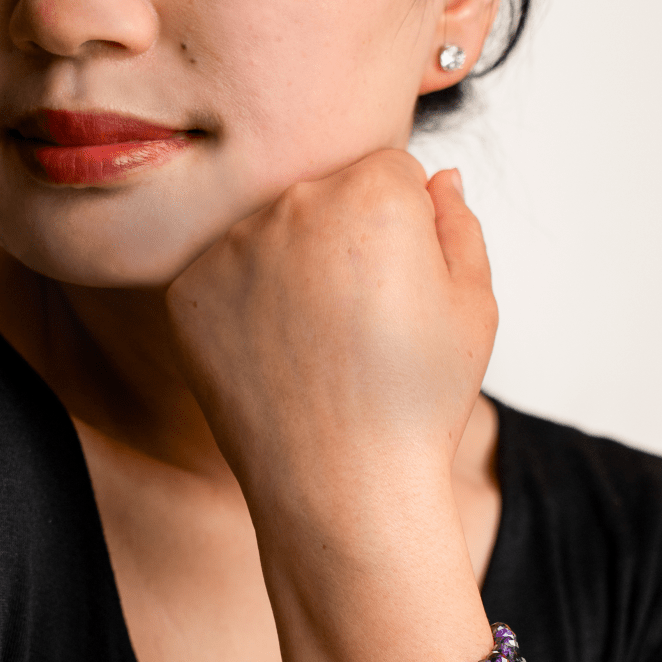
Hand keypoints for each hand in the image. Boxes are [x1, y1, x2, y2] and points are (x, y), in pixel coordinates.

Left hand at [166, 149, 496, 539]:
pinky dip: (244, 310)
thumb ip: (458, 225)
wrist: (343, 488)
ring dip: (290, 271)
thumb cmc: (416, 404)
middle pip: (324, 197)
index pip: (388, 173)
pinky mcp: (187, 293)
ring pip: (269, 236)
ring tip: (317, 350)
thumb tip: (439, 180)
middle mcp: (293, 202)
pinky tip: (275, 361)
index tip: (401, 290)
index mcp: (373, 190)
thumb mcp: (473, 308)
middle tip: (358, 326)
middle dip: (345, 243)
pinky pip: (223, 279)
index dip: (404, 233)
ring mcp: (231, 247)